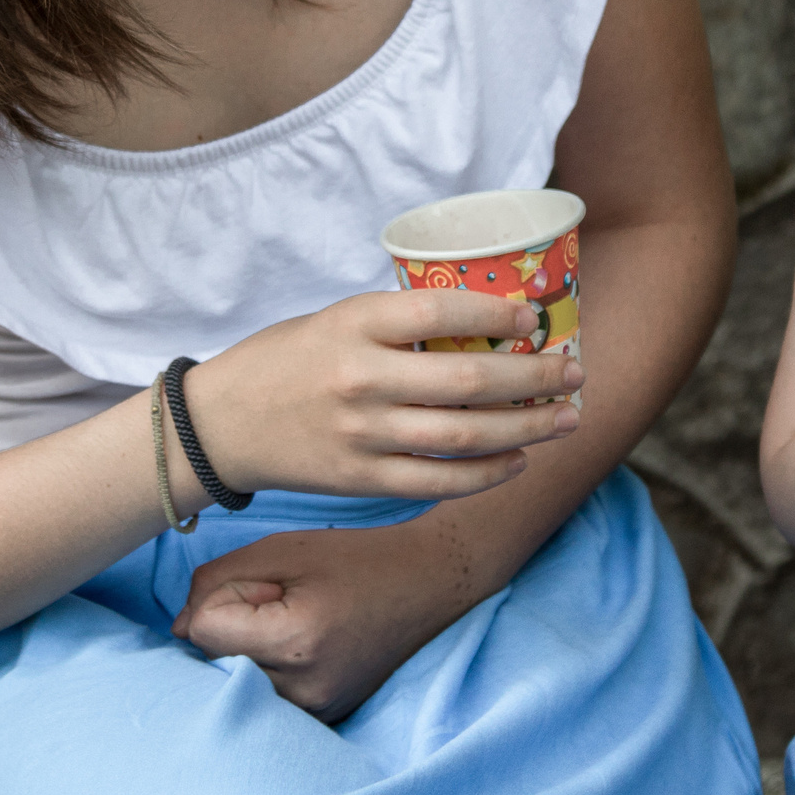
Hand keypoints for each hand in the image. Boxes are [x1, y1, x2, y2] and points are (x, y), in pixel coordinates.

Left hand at [172, 520, 477, 721]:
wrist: (427, 582)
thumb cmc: (354, 558)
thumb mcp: (281, 549)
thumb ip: (215, 581)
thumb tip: (178, 627)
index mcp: (295, 640)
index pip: (202, 629)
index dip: (225, 596)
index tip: (267, 584)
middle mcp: (304, 687)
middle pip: (215, 658)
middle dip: (232, 623)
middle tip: (283, 600)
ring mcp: (316, 709)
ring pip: (236, 679)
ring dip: (247, 648)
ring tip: (294, 621)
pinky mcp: (324, 716)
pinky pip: (265, 694)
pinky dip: (268, 668)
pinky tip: (303, 644)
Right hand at [180, 290, 584, 503]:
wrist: (220, 425)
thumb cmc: (284, 361)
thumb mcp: (334, 320)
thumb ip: (395, 324)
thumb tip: (479, 325)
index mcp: (353, 325)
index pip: (438, 311)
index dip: (496, 313)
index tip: (535, 315)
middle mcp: (361, 379)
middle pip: (468, 381)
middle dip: (534, 378)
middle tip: (574, 371)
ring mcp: (363, 435)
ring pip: (464, 436)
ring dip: (526, 428)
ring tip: (565, 418)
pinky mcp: (362, 480)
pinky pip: (439, 482)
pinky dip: (486, 474)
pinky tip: (517, 459)